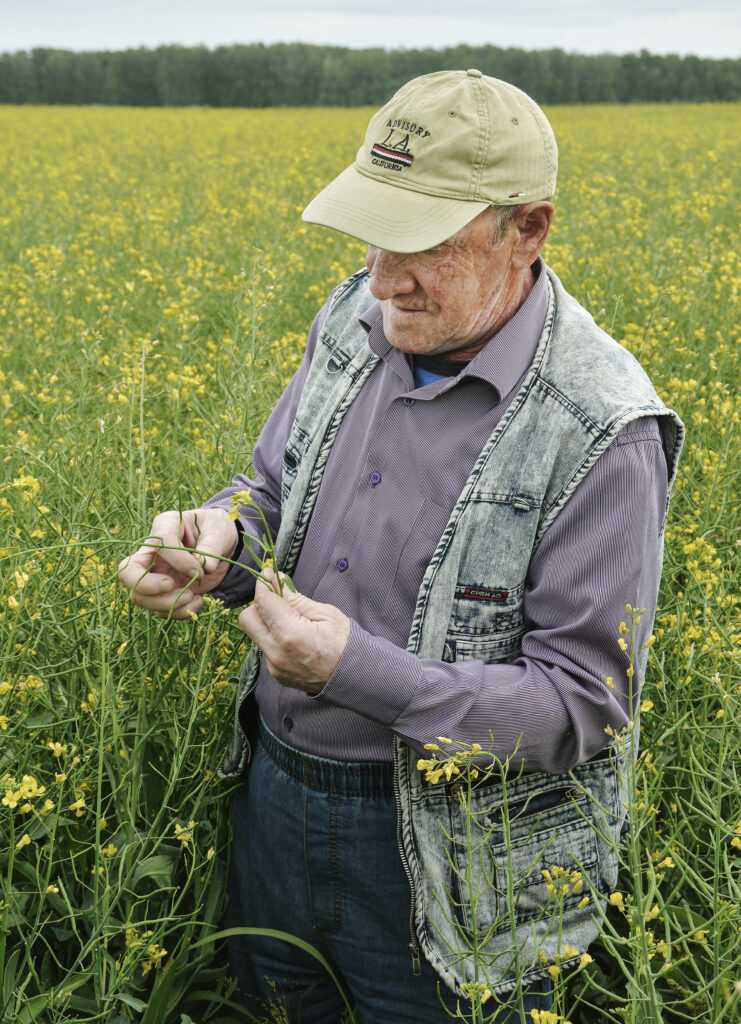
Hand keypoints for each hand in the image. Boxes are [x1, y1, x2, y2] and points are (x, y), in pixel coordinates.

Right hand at [117, 508, 237, 618]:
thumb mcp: (219, 530)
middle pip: (128, 573)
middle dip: (148, 586)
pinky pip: (159, 609)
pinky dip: (179, 612)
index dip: (179, 560)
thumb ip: (212, 545)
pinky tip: (198, 602)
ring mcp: (154, 573)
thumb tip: (206, 567)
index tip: (200, 570)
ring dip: (167, 604)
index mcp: (165, 525)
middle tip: (173, 586)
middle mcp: (152, 551)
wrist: (222, 545)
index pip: (159, 543)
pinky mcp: (163, 592)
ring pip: (139, 596)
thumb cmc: (217, 530)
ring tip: (194, 598)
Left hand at [238, 567, 350, 693]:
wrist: (354, 676)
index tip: (269, 574)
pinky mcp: (275, 674)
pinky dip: (273, 638)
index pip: (263, 602)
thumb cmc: (344, 641)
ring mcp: (274, 666)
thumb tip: (277, 581)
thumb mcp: (325, 613)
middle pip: (247, 619)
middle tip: (277, 599)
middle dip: (259, 604)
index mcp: (290, 633)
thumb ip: (296, 599)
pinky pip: (265, 648)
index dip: (264, 584)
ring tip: (288, 619)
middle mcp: (276, 652)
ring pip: (254, 634)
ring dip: (265, 621)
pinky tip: (292, 638)